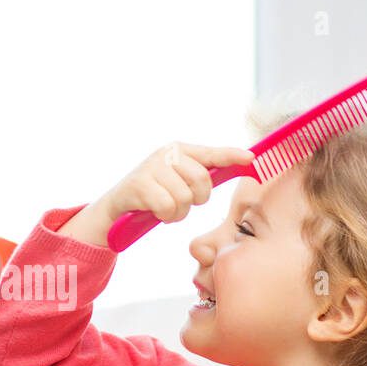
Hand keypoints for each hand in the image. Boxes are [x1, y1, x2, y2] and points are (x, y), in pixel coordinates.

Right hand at [57, 141, 253, 247]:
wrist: (116, 206)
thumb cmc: (153, 194)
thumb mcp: (176, 180)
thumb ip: (200, 173)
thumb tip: (239, 165)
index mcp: (179, 149)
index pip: (212, 153)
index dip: (232, 156)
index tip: (250, 159)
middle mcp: (167, 153)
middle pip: (202, 181)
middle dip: (196, 200)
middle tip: (181, 204)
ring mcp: (152, 167)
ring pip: (184, 197)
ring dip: (177, 212)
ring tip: (165, 209)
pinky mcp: (139, 184)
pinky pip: (167, 206)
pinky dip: (164, 215)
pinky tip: (155, 212)